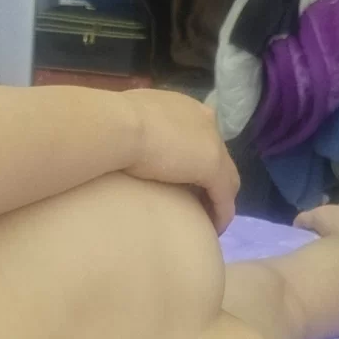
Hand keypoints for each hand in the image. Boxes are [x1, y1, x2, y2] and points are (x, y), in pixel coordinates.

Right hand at [122, 90, 239, 233]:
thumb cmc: (112, 124)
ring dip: (219, 199)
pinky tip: (213, 229)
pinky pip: (224, 196)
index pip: (198, 137)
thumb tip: (124, 144)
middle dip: (210, 180)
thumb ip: (135, 132)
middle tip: (198, 203)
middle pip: (216, 156)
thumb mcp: (126, 123)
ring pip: (226, 177)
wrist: (116, 125)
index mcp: (182, 109)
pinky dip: (221, 213)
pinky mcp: (213, 167)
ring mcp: (212, 142)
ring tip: (207, 220)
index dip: (194, 159)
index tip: (184, 179)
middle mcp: (203, 120)